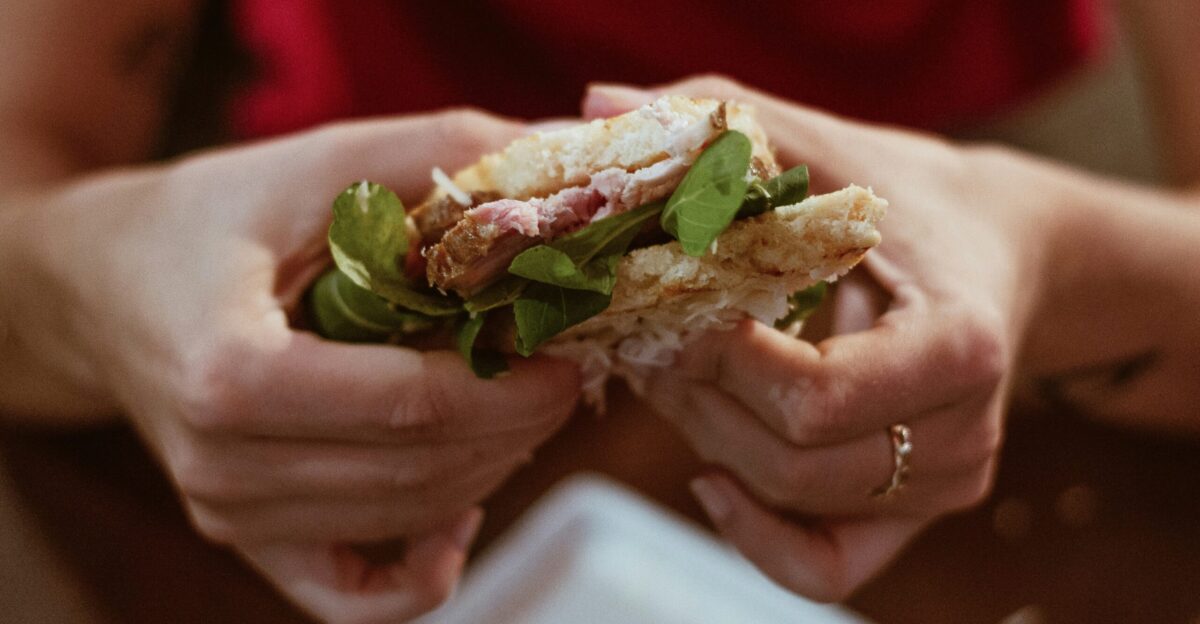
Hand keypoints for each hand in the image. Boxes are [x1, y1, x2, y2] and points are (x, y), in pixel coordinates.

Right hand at [17, 110, 579, 622]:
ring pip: (406, 520)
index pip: (411, 409)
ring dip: (486, 469)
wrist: (107, 285)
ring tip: (515, 405)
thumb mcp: (314, 164)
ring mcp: (230, 515)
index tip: (566, 353)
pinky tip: (459, 511)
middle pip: (419, 473)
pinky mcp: (246, 539)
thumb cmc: (209, 219)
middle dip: (516, 426)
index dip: (510, 388)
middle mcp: (223, 465)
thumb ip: (435, 154)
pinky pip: (355, 596)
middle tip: (560, 370)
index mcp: (230, 372)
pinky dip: (424, 568)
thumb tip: (556, 154)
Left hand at [584, 77, 1055, 600]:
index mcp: (960, 342)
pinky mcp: (915, 512)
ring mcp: (945, 482)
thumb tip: (599, 106)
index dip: (721, 363)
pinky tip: (709, 477)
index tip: (673, 308)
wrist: (989, 256)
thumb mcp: (828, 145)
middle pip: (789, 460)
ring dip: (709, 439)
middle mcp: (965, 430)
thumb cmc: (904, 196)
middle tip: (646, 337)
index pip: (815, 398)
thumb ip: (724, 122)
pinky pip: (825, 566)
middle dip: (697, 398)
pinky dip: (756, 537)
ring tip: (672, 373)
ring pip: (791, 501)